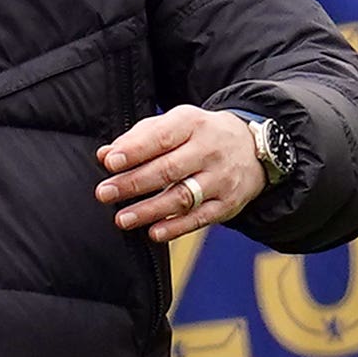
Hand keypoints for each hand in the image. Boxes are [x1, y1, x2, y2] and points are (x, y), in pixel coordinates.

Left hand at [97, 107, 267, 242]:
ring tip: (122, 218)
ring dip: (150, 210)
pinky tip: (154, 232)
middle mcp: (210, 150)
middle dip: (134, 183)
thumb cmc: (199, 136)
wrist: (253, 147)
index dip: (135, 150)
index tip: (110, 162)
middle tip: (104, 193)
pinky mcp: (227, 203)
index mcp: (193, 124)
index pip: (162, 137)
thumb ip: (139, 138)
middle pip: (168, 169)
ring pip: (183, 197)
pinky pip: (200, 218)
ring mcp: (221, 178)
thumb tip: (105, 155)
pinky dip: (176, 227)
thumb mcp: (174, 125)